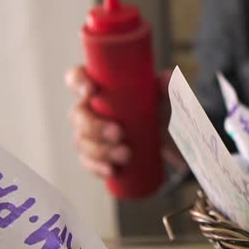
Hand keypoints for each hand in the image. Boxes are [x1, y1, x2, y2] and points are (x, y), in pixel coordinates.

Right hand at [66, 67, 185, 179]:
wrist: (172, 139)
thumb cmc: (161, 109)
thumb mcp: (167, 97)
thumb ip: (168, 87)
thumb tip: (166, 78)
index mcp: (101, 88)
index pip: (77, 78)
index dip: (77, 81)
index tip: (91, 90)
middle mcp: (90, 109)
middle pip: (77, 115)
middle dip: (94, 126)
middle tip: (119, 133)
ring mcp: (91, 134)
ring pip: (82, 141)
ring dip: (100, 150)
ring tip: (126, 154)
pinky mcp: (97, 155)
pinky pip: (89, 162)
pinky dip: (98, 167)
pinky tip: (111, 170)